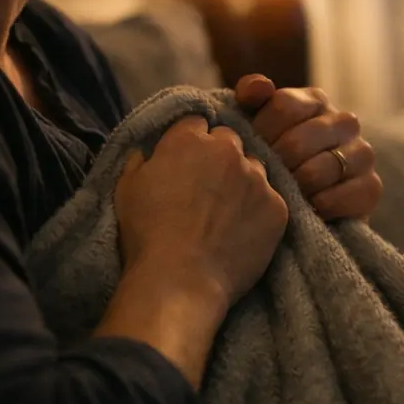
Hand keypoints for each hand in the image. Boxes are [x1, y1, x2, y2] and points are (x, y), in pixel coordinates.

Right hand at [97, 115, 287, 386]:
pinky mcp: (277, 208)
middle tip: (207, 188)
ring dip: (242, 182)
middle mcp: (228, 151)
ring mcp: (257, 178)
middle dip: (219, 157)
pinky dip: (259, 212)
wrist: (180, 281)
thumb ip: (139, 160)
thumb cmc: (146, 235)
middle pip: (229, 141)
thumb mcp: (126, 189)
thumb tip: (145, 151)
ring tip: (226, 214)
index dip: (189, 142)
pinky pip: (270, 200)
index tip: (185, 163)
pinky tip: (241, 233)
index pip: (196, 123)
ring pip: (253, 169)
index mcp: (189, 140)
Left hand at [235, 74, 381, 221]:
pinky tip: (308, 208)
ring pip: (320, 170)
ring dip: (295, 187)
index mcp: (315, 100)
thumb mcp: (257, 125)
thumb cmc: (275, 158)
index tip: (247, 150)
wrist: (301, 205)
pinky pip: (345, 196)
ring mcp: (362, 153)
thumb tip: (260, 86)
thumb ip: (251, 97)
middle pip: (300, 140)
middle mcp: (345, 121)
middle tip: (261, 180)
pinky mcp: (372, 186)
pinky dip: (322, 205)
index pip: (284, 105)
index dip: (260, 131)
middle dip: (274, 164)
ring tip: (282, 194)